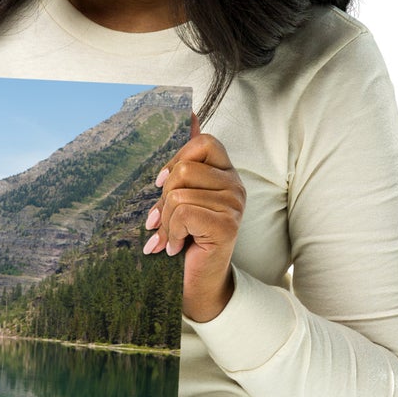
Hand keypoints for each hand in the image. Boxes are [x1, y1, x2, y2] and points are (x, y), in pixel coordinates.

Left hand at [142, 111, 244, 322]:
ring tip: (170, 238)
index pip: (203, 142)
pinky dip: (171, 232)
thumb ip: (186, 158)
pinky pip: (184, 212)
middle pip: (185, 168)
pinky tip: (176, 247)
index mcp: (225, 173)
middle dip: (164, 197)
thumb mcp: (180, 195)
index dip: (176, 159)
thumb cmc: (186, 238)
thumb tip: (189, 113)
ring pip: (180, 193)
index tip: (161, 185)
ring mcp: (235, 205)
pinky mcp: (227, 225)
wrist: (197, 283)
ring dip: (166, 220)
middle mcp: (236, 185)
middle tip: (162, 220)